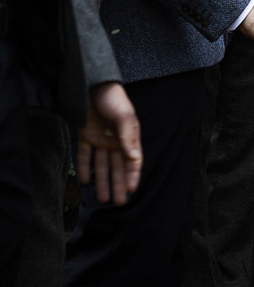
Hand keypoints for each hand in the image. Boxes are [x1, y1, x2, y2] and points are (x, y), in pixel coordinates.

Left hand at [77, 82, 141, 205]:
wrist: (92, 84)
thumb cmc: (113, 99)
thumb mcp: (124, 116)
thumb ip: (128, 137)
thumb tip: (134, 158)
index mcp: (129, 137)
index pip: (132, 161)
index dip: (131, 176)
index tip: (130, 191)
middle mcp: (115, 141)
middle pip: (117, 167)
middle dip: (118, 184)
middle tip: (118, 203)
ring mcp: (100, 139)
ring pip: (101, 165)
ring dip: (102, 181)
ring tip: (101, 199)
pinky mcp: (85, 136)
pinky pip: (85, 155)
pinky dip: (85, 167)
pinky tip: (85, 181)